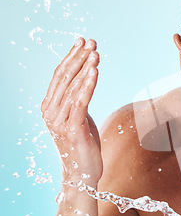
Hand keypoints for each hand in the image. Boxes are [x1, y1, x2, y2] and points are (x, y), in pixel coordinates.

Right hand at [41, 38, 102, 183]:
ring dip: (85, 67)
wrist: (83, 174)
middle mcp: (50, 112)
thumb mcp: (79, 118)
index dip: (70, 57)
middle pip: (64, 77)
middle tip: (91, 42)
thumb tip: (85, 82)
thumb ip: (78, 101)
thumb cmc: (84, 145)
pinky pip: (80, 102)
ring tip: (96, 52)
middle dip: (79, 57)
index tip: (82, 41)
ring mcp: (59, 121)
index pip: (59, 76)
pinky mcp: (72, 129)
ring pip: (72, 87)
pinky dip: (87, 85)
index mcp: (49, 107)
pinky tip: (95, 71)